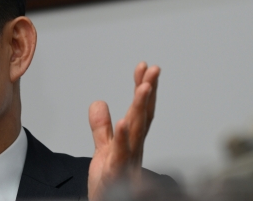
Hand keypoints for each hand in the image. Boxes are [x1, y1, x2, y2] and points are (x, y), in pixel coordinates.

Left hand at [87, 62, 160, 200]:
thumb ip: (102, 127)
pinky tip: (122, 121)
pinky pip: (120, 154)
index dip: (143, 88)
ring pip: (137, 131)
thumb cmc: (109, 185)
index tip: (144, 67)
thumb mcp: (103, 150)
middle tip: (153, 69)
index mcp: (132, 141)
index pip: (139, 110)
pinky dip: (122, 137)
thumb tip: (99, 103)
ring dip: (141, 108)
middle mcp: (134, 148)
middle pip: (143, 116)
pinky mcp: (117, 173)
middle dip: (149, 92)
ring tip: (143, 87)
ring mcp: (128, 160)